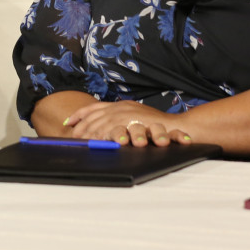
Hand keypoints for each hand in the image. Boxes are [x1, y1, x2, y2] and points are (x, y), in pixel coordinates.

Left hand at [66, 100, 191, 146]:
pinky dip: (106, 137)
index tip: (69, 123)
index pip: (96, 108)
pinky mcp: (136, 123)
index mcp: (120, 105)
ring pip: (104, 123)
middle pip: (96, 116)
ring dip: (92, 133)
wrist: (180, 127)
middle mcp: (123, 107)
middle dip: (82, 127)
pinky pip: (117, 131)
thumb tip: (104, 132)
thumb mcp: (135, 119)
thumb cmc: (158, 127)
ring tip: (82, 142)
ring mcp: (130, 114)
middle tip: (73, 138)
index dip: (81, 115)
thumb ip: (120, 122)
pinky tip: (98, 143)